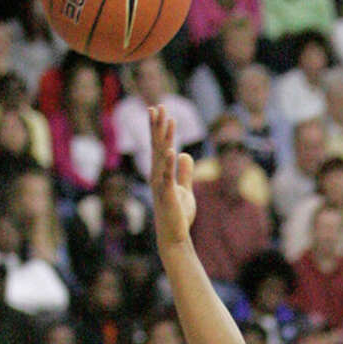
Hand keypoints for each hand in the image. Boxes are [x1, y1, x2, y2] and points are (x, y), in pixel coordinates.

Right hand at [150, 106, 195, 248]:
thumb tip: (185, 154)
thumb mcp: (185, 189)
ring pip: (162, 156)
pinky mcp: (167, 195)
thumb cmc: (178, 215)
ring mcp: (160, 185)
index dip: (159, 128)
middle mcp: (157, 176)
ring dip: (165, 137)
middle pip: (157, 146)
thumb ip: (184, 172)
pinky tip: (172, 150)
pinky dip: (169, 163)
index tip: (158, 110)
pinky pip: (168, 176)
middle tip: (158, 106)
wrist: (175, 237)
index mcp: (161, 173)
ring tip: (166, 119)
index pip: (159, 146)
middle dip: (158, 126)